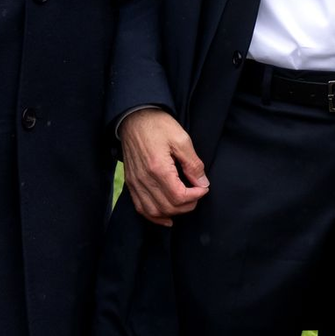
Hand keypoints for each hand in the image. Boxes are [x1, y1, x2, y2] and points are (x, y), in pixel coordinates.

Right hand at [120, 109, 209, 225]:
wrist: (135, 118)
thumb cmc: (159, 126)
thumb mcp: (182, 139)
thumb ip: (193, 164)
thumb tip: (203, 183)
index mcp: (158, 169)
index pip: (178, 196)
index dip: (195, 196)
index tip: (204, 188)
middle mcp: (144, 179)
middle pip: (167, 206)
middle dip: (187, 205)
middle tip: (198, 195)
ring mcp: (135, 183)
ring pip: (153, 211)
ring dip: (172, 212)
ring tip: (186, 205)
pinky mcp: (131, 183)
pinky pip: (140, 207)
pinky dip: (154, 216)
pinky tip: (166, 217)